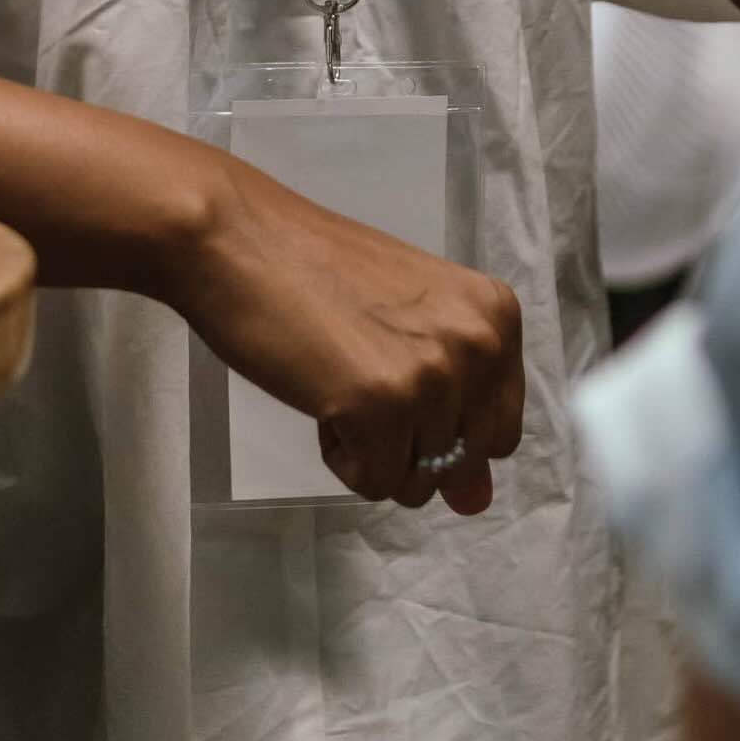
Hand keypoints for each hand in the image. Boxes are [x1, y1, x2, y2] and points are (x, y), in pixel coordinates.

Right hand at [171, 146, 525, 515]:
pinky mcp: (381, 406)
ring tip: (338, 378)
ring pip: (418, 481)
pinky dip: (342, 457)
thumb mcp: (408, 328)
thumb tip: (476, 501)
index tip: (396, 371)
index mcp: (496, 317)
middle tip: (363, 379)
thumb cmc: (318, 271)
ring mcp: (433, 376)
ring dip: (371, 448)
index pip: (500, 428)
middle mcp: (481, 344)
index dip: (443, 424)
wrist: (239, 239)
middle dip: (412, 446)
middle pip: (464, 461)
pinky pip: (375, 484)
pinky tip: (322, 396)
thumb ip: (456, 409)